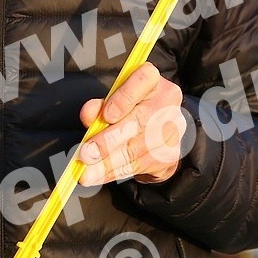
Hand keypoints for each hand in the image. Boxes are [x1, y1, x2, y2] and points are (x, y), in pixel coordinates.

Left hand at [78, 63, 188, 186]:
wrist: (160, 129)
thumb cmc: (132, 109)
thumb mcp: (115, 100)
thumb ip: (100, 104)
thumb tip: (89, 115)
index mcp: (153, 81)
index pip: (143, 81)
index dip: (124, 99)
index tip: (106, 116)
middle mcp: (167, 103)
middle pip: (137, 122)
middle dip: (107, 142)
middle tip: (85, 154)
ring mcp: (172, 130)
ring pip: (135, 149)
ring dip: (107, 164)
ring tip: (86, 173)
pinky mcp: (169, 154)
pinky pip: (137, 166)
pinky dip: (114, 172)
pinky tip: (99, 176)